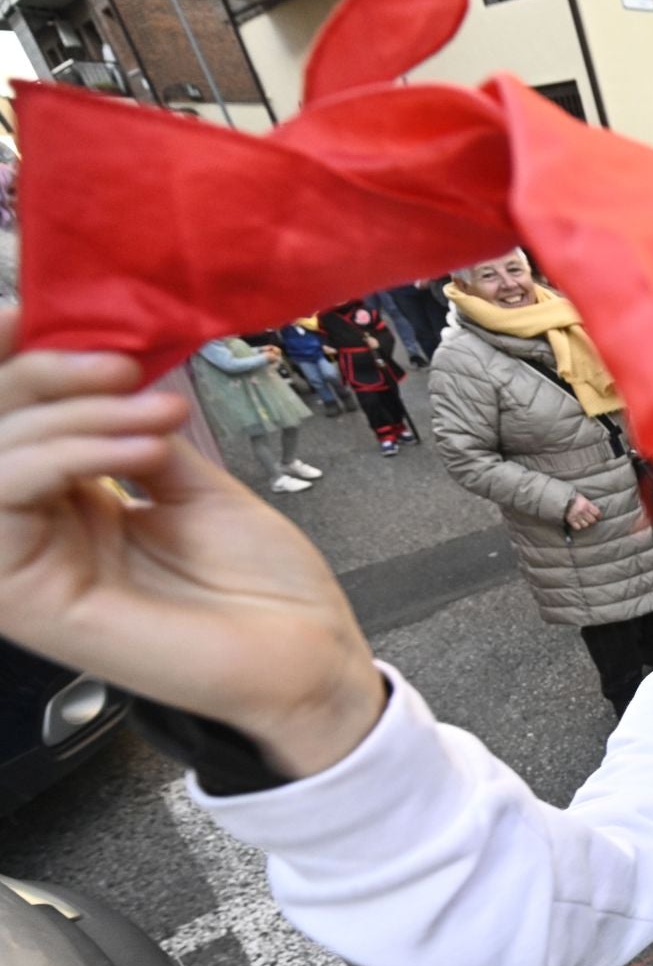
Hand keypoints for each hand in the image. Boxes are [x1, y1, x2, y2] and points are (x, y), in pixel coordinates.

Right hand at [0, 313, 385, 777]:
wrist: (309, 655)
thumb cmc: (266, 588)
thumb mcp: (196, 481)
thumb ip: (136, 426)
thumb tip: (109, 365)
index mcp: (68, 502)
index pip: (8, 418)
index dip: (12, 359)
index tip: (34, 310)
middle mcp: (37, 530)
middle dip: (46, 374)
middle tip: (123, 368)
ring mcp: (25, 567)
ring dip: (69, 415)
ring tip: (150, 415)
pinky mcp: (29, 600)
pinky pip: (0, 503)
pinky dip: (64, 457)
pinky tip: (136, 452)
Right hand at [565, 494, 601, 529]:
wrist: (562, 499)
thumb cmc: (574, 498)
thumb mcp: (584, 498)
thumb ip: (590, 505)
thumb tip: (597, 512)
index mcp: (586, 504)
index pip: (597, 514)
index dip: (599, 516)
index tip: (598, 517)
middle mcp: (582, 511)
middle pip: (592, 521)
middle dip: (592, 520)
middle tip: (590, 519)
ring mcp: (576, 516)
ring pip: (585, 525)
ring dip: (585, 523)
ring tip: (583, 521)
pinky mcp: (570, 520)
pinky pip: (578, 527)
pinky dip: (578, 526)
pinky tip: (578, 523)